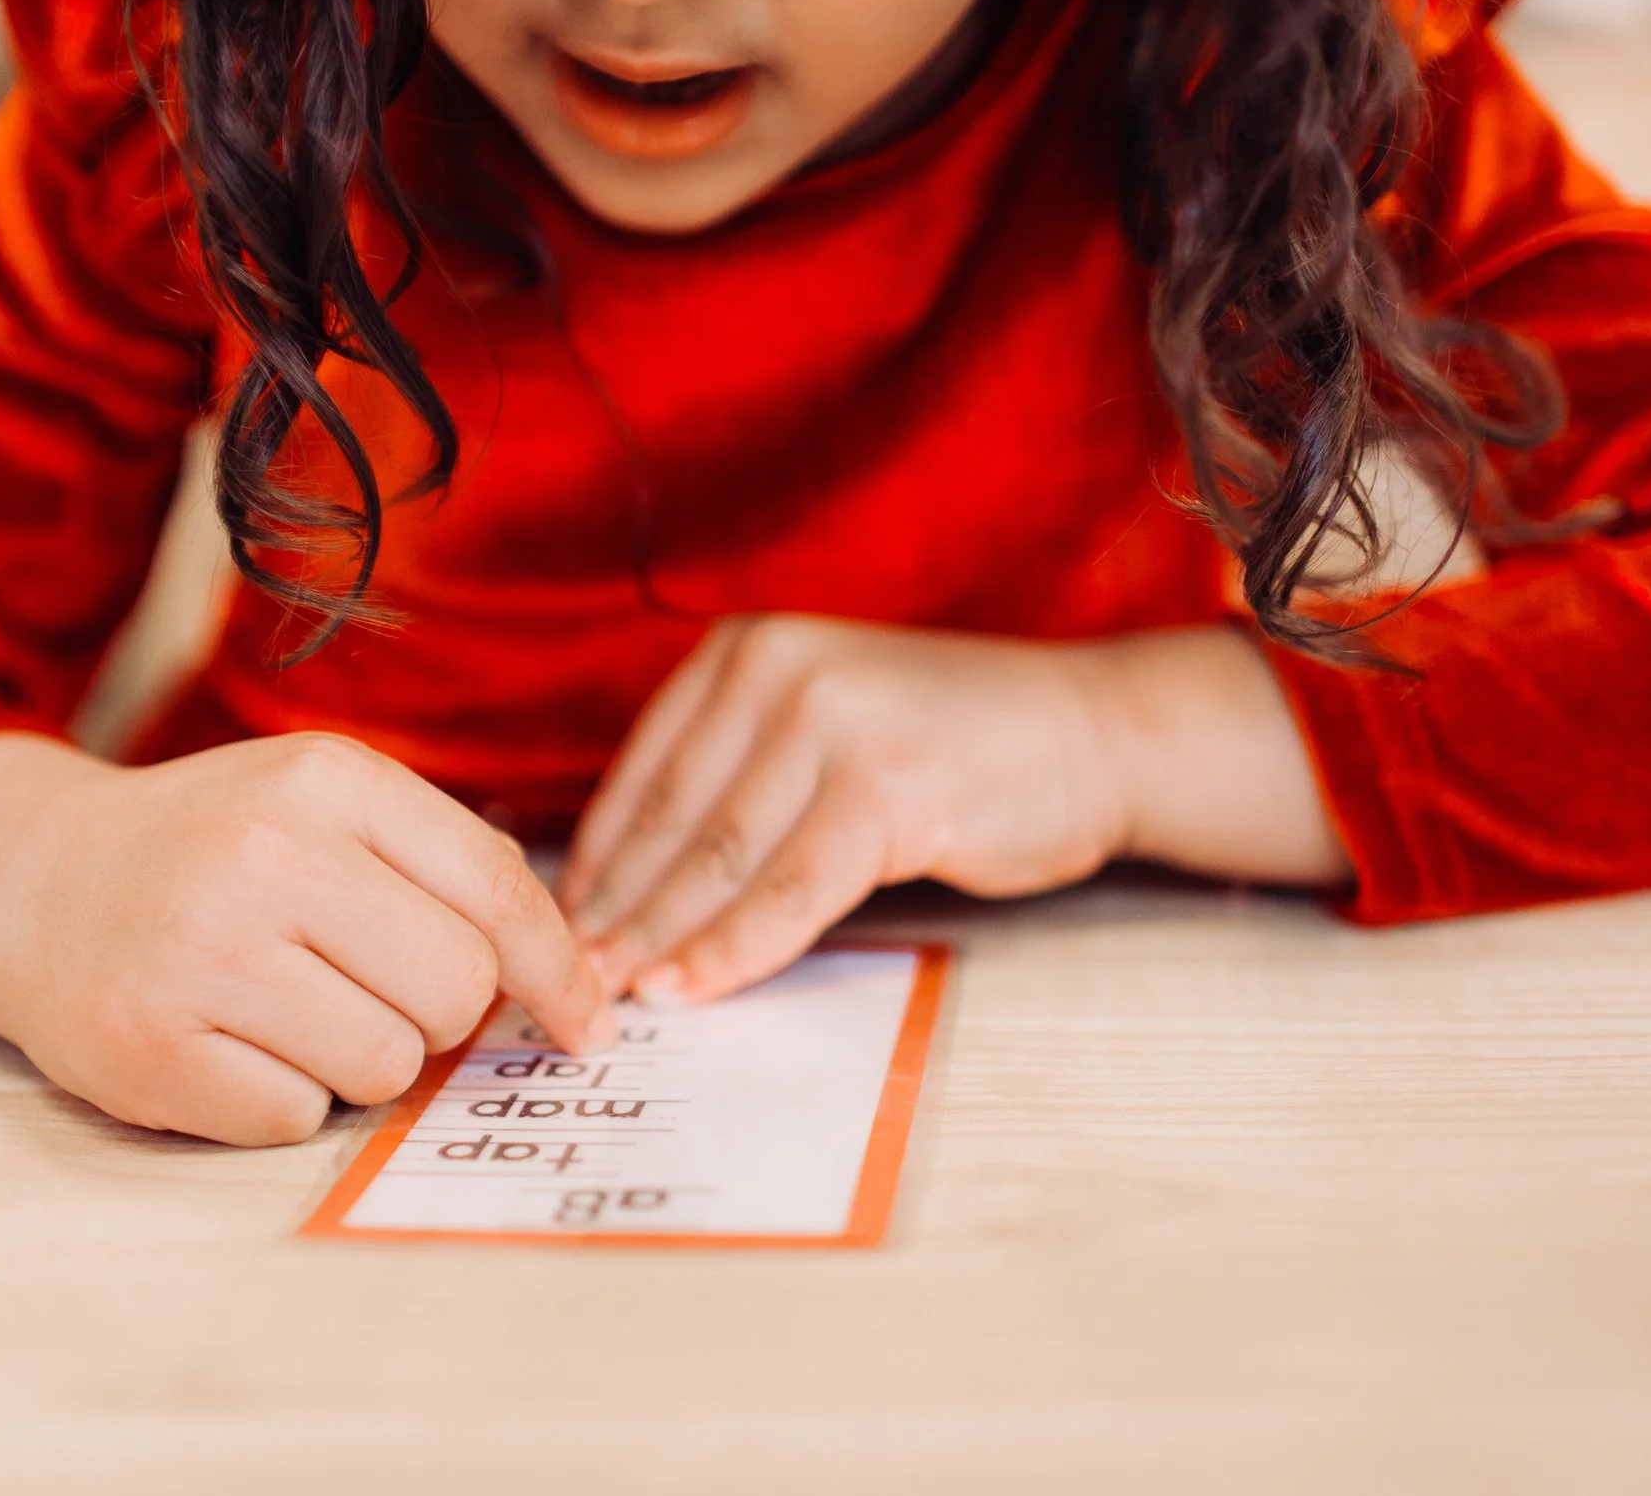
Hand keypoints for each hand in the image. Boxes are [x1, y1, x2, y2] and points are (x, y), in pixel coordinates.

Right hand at [0, 732, 614, 1146]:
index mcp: (327, 780)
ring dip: (357, 1059)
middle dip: (436, 1013)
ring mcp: (199, 954)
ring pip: (385, 1066)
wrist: (28, 879)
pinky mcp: (148, 1048)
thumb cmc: (216, 848)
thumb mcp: (326, 807)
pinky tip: (230, 1042)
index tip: (588, 1024)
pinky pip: (297, 1119)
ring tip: (286, 1008)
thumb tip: (576, 994)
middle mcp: (264, 854)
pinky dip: (282, 1097)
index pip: (496, 889)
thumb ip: (445, 872)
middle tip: (366, 986)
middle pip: (455, 991)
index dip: (559, 971)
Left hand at [557, 616, 1133, 1005]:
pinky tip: (696, 990)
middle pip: (672, 820)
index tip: (560, 931)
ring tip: (621, 1000)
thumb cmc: (952, 745)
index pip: (644, 773)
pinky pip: (788, 892)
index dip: (598, 864)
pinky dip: (733, 950)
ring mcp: (834, 725)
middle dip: (617, 915)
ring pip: (719, 860)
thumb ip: (737, 776)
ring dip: (662, 941)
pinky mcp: (884, 789)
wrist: (1089, 734)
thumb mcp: (824, 726)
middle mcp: (779, 669)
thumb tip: (634, 885)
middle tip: (572, 986)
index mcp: (747, 650)